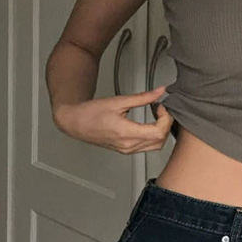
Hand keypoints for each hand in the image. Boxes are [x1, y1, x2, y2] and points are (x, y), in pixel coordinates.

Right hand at [53, 86, 172, 153]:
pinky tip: (149, 124)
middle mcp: (127, 145)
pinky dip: (153, 136)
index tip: (160, 107)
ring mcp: (126, 150)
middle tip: (160, 110)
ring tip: (156, 116)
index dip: (165, 118)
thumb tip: (160, 92)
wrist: (76, 123)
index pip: (158, 132)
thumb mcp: (119, 101)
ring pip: (155, 146)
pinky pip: (146, 147)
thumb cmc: (91, 113)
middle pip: (160, 141)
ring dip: (161, 131)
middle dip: (166, 124)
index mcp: (126, 133)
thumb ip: (143, 97)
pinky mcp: (125, 150)